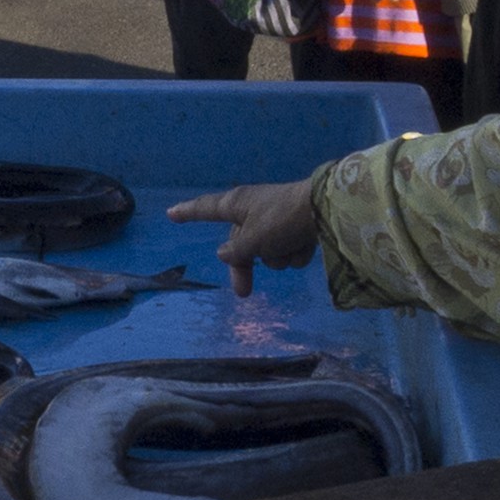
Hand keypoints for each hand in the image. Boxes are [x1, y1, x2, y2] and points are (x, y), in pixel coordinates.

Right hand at [167, 179, 318, 296]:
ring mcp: (277, 219)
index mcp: (238, 204)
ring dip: (276, 257)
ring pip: (267, 250)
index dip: (188, 213)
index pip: (205, 209)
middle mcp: (255, 210)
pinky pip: (288, 249)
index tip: (171, 214)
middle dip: (244, 267)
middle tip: (243, 294)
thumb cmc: (282, 221)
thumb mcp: (252, 240)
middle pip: (240, 244)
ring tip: (289, 248)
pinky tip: (305, 246)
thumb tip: (224, 253)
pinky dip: (295, 252)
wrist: (328, 210)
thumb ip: (235, 251)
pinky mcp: (298, 227)